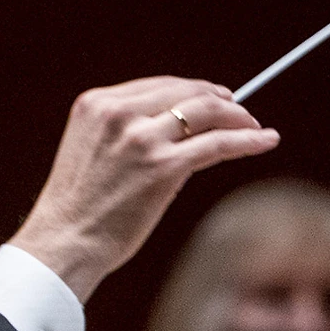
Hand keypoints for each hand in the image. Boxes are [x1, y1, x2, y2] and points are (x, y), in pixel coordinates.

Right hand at [10, 76, 279, 302]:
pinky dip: (247, 139)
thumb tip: (182, 132)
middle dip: (217, 98)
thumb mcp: (92, 153)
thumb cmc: (77, 210)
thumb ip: (125, 133)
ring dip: (237, 115)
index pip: (156, 86)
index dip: (189, 89)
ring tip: (254, 125)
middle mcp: (118, 114)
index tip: (209, 97)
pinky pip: (218, 144)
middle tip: (239, 108)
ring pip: (205, 111)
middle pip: (184, 91)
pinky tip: (266, 139)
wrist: (63, 244)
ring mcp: (142, 138)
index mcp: (95, 105)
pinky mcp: (163, 167)